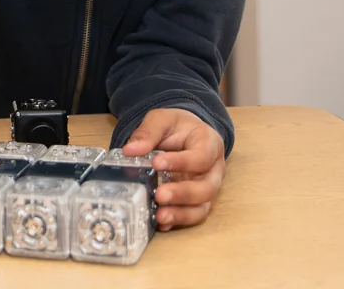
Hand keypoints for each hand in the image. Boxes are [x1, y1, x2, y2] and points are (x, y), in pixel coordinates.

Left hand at [121, 107, 224, 230]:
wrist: (184, 134)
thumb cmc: (176, 126)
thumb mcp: (162, 120)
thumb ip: (148, 132)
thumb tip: (130, 150)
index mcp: (209, 144)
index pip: (201, 156)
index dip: (181, 162)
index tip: (157, 163)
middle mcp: (213, 169)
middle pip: (207, 187)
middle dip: (183, 194)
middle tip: (160, 194)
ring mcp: (207, 187)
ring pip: (202, 206)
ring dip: (181, 213)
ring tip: (160, 215)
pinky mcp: (197, 201)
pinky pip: (192, 216)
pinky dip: (178, 220)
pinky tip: (161, 223)